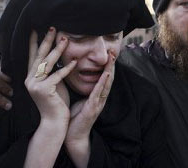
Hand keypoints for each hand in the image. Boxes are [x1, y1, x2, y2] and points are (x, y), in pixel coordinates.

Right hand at [25, 28, 76, 126]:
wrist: (54, 121)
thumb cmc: (56, 100)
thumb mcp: (53, 81)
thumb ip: (52, 69)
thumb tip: (57, 52)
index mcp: (31, 77)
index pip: (32, 55)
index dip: (34, 42)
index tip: (36, 28)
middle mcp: (30, 79)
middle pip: (39, 56)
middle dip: (46, 40)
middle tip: (53, 27)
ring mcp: (35, 85)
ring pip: (47, 63)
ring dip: (57, 50)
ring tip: (65, 39)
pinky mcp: (43, 90)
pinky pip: (57, 76)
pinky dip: (66, 68)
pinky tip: (75, 61)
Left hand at [65, 51, 115, 167]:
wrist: (72, 136)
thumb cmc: (75, 118)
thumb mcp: (81, 99)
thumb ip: (84, 89)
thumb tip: (79, 76)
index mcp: (97, 96)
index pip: (105, 78)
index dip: (108, 65)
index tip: (110, 53)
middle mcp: (101, 98)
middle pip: (109, 78)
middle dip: (112, 64)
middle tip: (114, 51)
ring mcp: (98, 103)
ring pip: (107, 84)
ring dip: (110, 70)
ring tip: (112, 59)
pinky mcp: (93, 108)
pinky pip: (99, 93)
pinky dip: (103, 83)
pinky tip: (106, 74)